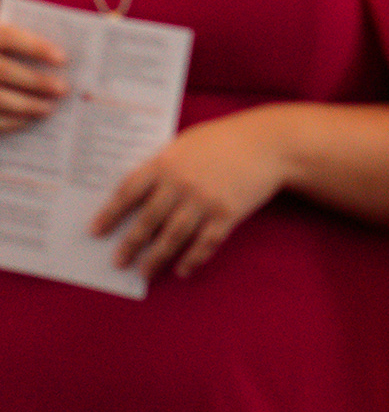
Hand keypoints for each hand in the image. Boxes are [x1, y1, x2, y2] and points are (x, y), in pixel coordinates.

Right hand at [0, 20, 65, 133]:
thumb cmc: (2, 52)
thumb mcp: (3, 34)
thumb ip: (22, 44)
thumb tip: (59, 58)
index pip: (9, 37)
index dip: (36, 48)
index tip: (62, 59)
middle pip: (4, 71)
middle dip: (36, 81)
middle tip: (63, 89)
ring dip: (26, 105)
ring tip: (49, 108)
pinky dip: (11, 121)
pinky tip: (28, 119)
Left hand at [91, 108, 287, 281]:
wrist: (269, 143)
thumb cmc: (225, 139)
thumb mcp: (187, 142)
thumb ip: (164, 165)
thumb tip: (139, 193)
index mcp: (167, 163)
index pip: (129, 191)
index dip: (110, 213)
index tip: (96, 231)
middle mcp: (181, 184)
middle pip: (148, 221)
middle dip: (130, 244)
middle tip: (117, 262)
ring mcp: (204, 202)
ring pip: (173, 238)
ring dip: (156, 259)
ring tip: (143, 273)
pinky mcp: (227, 216)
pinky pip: (204, 245)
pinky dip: (192, 260)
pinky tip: (182, 270)